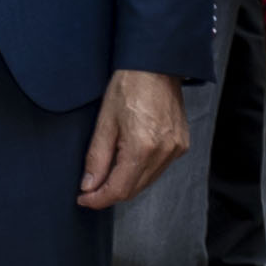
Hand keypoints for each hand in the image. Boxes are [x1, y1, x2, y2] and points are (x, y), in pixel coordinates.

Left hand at [78, 68, 188, 209]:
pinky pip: (159, 169)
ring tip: (107, 174)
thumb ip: (96, 158)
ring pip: (147, 181)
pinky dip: (141, 171)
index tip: (83, 199)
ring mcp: (176, 149)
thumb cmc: (129, 87)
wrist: (156, 66)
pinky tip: (129, 161)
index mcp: (142, 147)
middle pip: (134, 189)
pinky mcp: (181, 145)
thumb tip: (89, 186)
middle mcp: (164, 152)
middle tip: (90, 190)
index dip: (99, 199)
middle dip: (110, 193)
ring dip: (126, 183)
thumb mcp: (104, 122)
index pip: (119, 189)